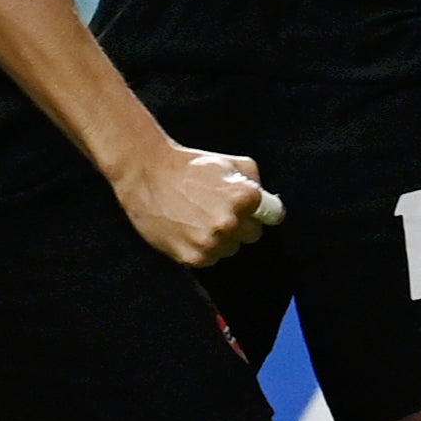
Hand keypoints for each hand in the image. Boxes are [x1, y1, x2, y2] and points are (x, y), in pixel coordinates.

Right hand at [113, 140, 274, 266]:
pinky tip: (189, 229)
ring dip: (221, 238)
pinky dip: (202, 248)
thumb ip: (254, 179)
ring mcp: (212, 242)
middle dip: (240, 223)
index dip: (261, 210)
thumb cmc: (187, 166)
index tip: (252, 209)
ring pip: (231, 248)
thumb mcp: (227, 161)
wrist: (146, 175)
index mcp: (244, 197)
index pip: (273, 215)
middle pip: (252, 234)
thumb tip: (267, 201)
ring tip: (199, 217)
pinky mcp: (194, 258)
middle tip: (217, 208)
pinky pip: (210, 259)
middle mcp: (231, 222)